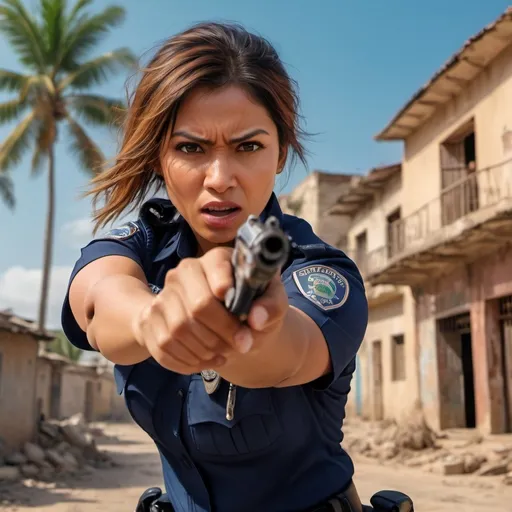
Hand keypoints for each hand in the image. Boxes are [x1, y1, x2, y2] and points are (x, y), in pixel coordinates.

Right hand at [132, 246, 288, 374]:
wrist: (221, 319)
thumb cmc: (249, 305)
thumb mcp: (271, 302)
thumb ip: (271, 306)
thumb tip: (256, 319)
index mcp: (215, 259)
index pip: (217, 277)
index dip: (230, 306)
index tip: (245, 327)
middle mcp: (184, 271)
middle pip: (198, 307)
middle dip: (223, 334)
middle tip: (241, 346)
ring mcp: (164, 295)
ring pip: (179, 330)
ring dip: (205, 350)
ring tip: (224, 354)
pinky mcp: (150, 318)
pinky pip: (164, 347)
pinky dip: (188, 361)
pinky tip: (206, 360)